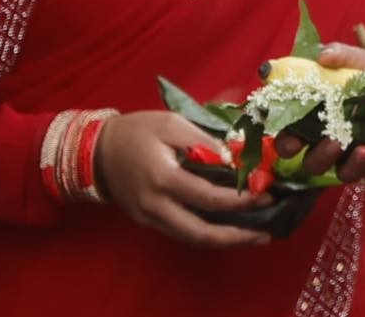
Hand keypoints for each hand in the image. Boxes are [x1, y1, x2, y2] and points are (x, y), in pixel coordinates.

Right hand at [95, 111, 270, 247]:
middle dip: (237, 236)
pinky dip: (209, 234)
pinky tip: (230, 229)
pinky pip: (183, 234)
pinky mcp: (149, 222)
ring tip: (256, 235)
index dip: (240, 200)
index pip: (209, 198)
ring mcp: (151, 219)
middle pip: (201, 234)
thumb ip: (206, 142)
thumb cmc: (137, 131)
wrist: (96, 151)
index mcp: (163, 179)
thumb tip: (236, 160)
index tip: (266, 195)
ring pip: (193, 240)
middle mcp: (156, 206)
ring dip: (226, 241)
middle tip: (268, 232)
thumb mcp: (173, 124)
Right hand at [274, 43, 364, 183]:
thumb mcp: (356, 61)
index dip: (287, 143)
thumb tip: (323, 56)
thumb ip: (339, 56)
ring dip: (355, 164)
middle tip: (335, 141)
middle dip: (322, 155)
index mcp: (315, 122)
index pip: (290, 141)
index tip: (293, 140)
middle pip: (315, 164)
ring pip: (347, 172)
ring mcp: (356, 157)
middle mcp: (331, 145)